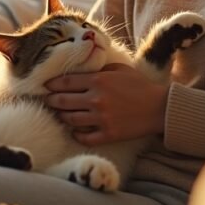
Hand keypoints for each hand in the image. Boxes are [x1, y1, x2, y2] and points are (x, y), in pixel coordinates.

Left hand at [44, 63, 167, 145]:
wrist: (159, 107)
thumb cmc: (140, 85)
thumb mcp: (120, 68)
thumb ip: (99, 68)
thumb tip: (82, 68)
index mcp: (98, 80)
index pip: (65, 82)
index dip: (52, 84)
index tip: (46, 86)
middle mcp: (95, 99)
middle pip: (62, 101)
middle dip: (51, 101)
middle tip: (47, 101)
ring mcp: (101, 118)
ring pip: (70, 119)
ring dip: (62, 117)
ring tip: (59, 115)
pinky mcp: (107, 134)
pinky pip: (84, 137)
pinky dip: (76, 134)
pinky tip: (75, 130)